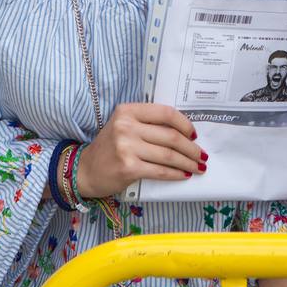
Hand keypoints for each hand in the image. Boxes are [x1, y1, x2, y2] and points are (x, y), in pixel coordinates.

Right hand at [75, 103, 205, 196]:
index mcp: (128, 111)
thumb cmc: (110, 148)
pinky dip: (175, 174)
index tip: (194, 135)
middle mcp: (126, 126)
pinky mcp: (128, 167)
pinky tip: (184, 175)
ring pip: (168, 155)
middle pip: (170, 136)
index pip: (165, 113)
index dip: (185, 124)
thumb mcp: (125, 126)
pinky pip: (160, 170)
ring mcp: (126, 147)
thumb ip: (148, 124)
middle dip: (191, 148)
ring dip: (187, 162)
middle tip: (201, 156)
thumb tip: (184, 133)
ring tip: (197, 167)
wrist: (85, 171)